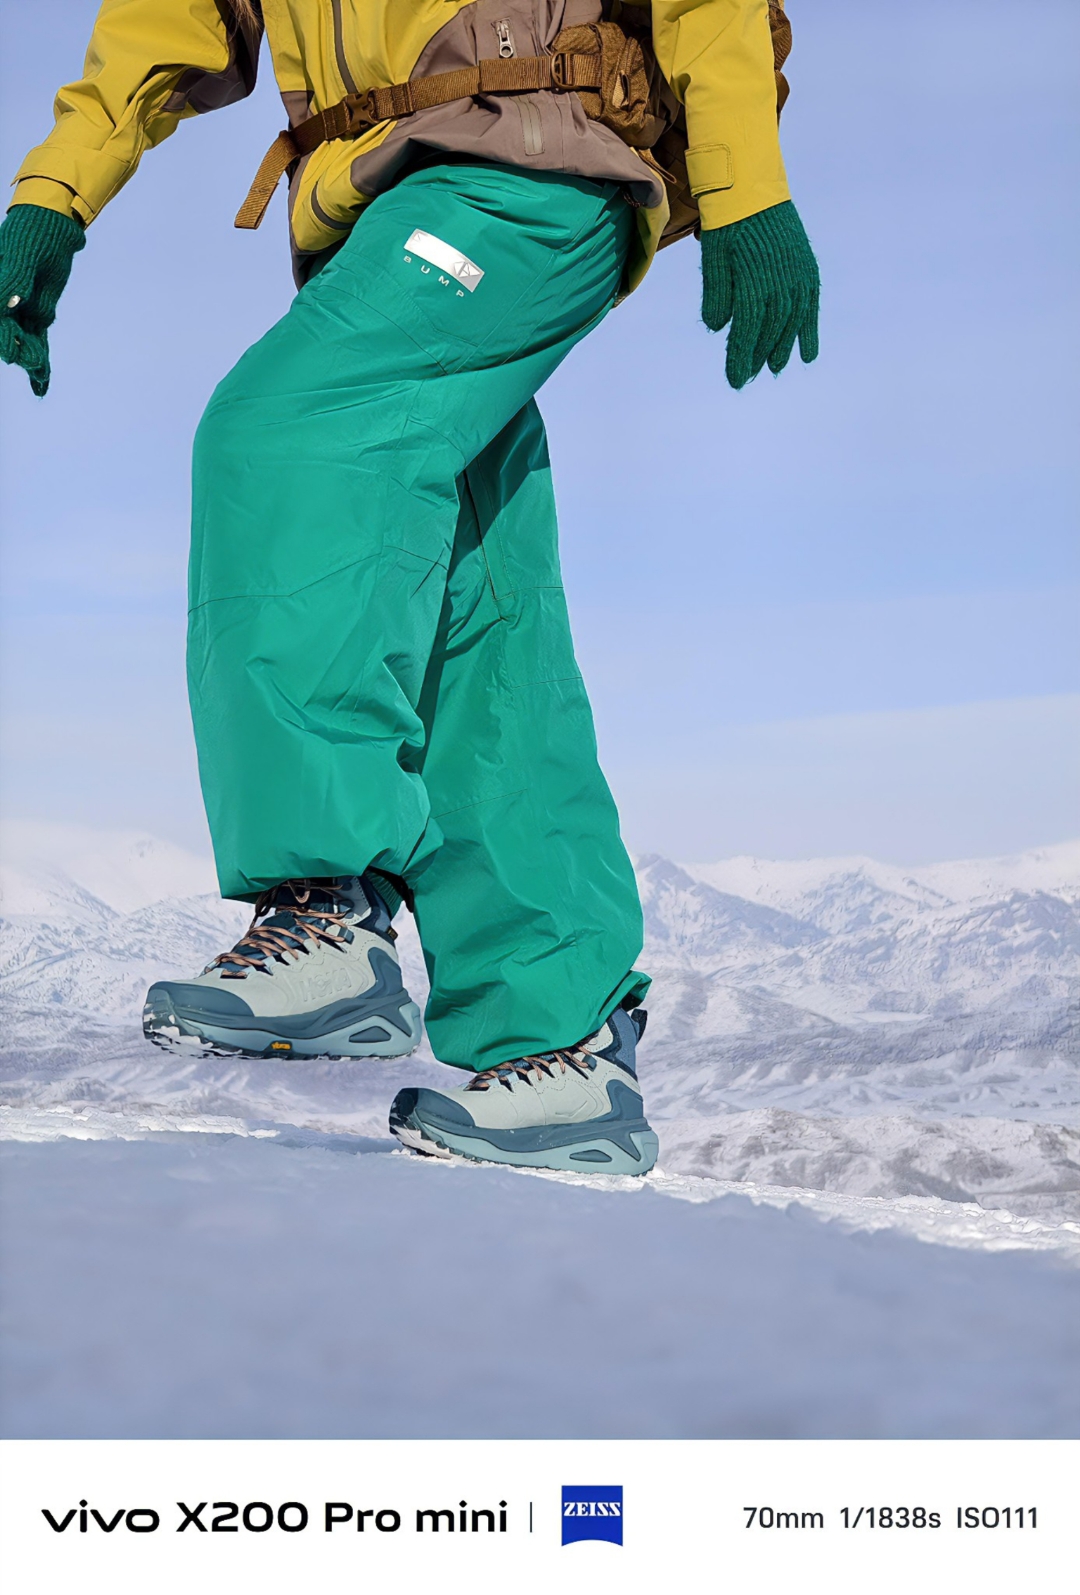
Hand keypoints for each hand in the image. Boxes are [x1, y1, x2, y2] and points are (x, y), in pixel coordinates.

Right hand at [0, 204, 85, 396]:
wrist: (52, 226)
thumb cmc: (30, 236)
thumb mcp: (20, 258)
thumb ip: (13, 282)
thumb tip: (11, 304)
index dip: (1, 340)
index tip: (10, 354)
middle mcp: (3, 303)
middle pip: (6, 336)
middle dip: (18, 352)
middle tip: (35, 364)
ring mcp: (20, 310)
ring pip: (22, 342)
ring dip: (30, 362)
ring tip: (41, 378)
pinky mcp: (39, 313)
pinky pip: (38, 341)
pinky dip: (40, 360)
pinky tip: (42, 383)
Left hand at [701, 200, 818, 389]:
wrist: (753, 186)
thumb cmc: (727, 224)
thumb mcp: (714, 258)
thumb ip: (717, 294)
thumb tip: (719, 329)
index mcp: (753, 280)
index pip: (747, 329)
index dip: (741, 357)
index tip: (735, 380)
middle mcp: (780, 280)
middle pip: (770, 331)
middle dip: (758, 357)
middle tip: (747, 377)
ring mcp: (797, 274)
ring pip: (792, 322)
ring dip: (783, 348)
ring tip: (775, 367)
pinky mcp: (807, 269)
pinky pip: (810, 307)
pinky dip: (809, 331)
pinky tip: (808, 355)